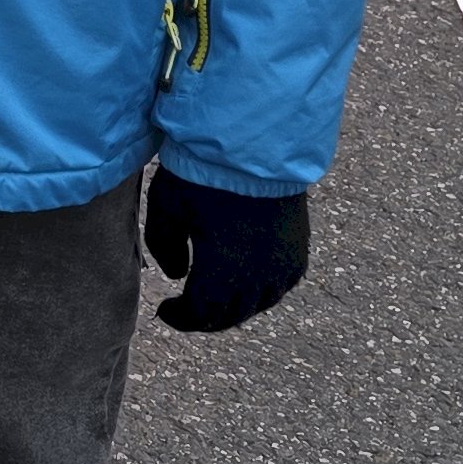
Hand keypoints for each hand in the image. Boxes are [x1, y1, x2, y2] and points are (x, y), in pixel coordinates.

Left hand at [144, 166, 310, 332]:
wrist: (252, 144)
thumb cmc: (202, 173)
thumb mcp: (165, 207)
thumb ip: (164, 248)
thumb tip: (177, 275)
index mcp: (222, 272)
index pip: (201, 314)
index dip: (181, 318)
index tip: (165, 310)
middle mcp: (258, 277)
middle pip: (232, 315)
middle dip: (206, 318)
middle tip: (187, 311)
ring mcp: (283, 265)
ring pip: (260, 304)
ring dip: (235, 307)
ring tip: (215, 298)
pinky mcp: (299, 249)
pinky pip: (282, 285)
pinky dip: (261, 291)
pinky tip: (246, 282)